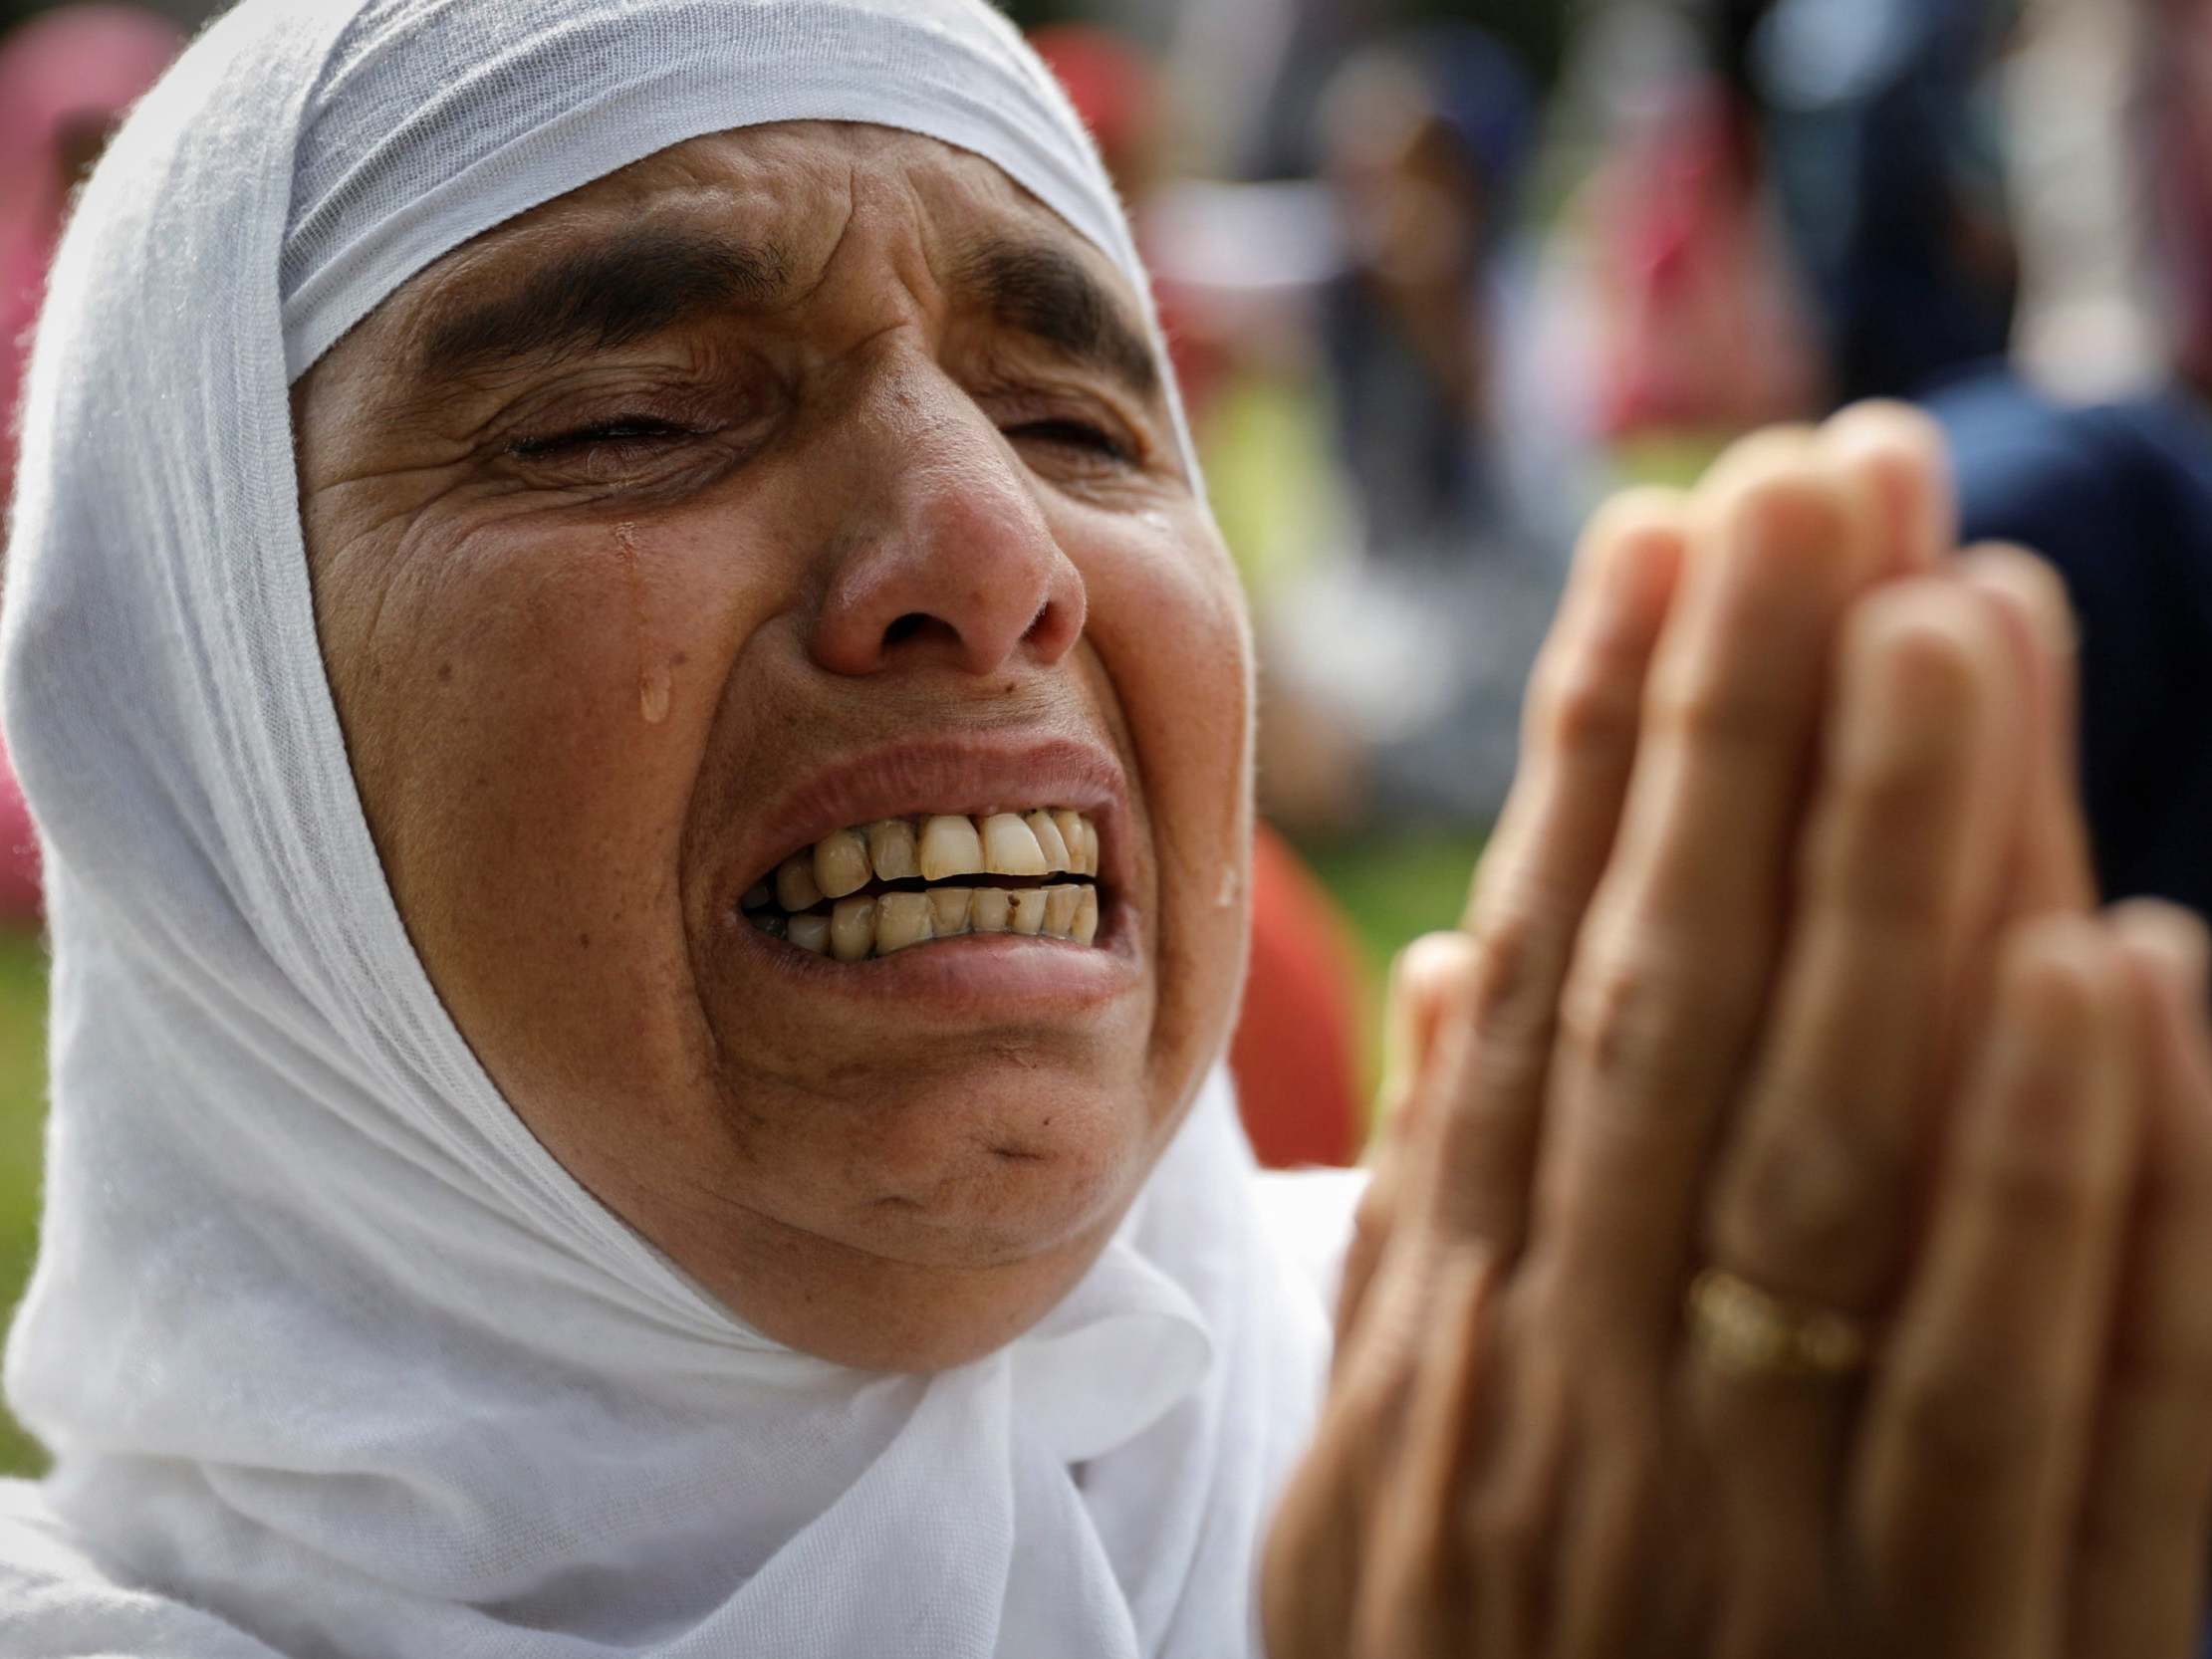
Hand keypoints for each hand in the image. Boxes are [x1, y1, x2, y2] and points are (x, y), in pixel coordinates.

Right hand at [1264, 406, 2211, 1656]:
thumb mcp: (1378, 1479)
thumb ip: (1424, 1229)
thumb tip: (1464, 969)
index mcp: (1465, 1345)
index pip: (1545, 983)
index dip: (1600, 751)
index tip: (1668, 541)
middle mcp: (1600, 1398)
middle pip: (1690, 1014)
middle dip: (1752, 728)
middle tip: (1829, 470)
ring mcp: (1777, 1522)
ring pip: (1850, 1158)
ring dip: (1908, 879)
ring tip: (1967, 611)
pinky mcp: (1973, 1646)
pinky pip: (2043, 1406)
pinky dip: (2083, 1187)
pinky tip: (2122, 967)